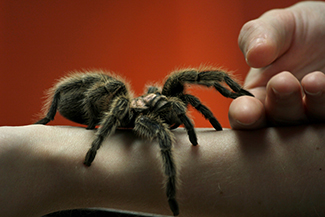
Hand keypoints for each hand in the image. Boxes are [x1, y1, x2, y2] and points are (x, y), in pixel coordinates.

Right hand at [229, 1, 324, 128]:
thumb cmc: (301, 31)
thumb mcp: (278, 25)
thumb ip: (258, 36)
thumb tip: (253, 56)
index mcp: (258, 96)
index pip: (244, 115)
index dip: (243, 116)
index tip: (245, 112)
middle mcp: (283, 113)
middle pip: (276, 126)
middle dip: (279, 106)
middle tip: (283, 82)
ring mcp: (311, 117)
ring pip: (307, 126)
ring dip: (309, 105)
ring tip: (313, 80)